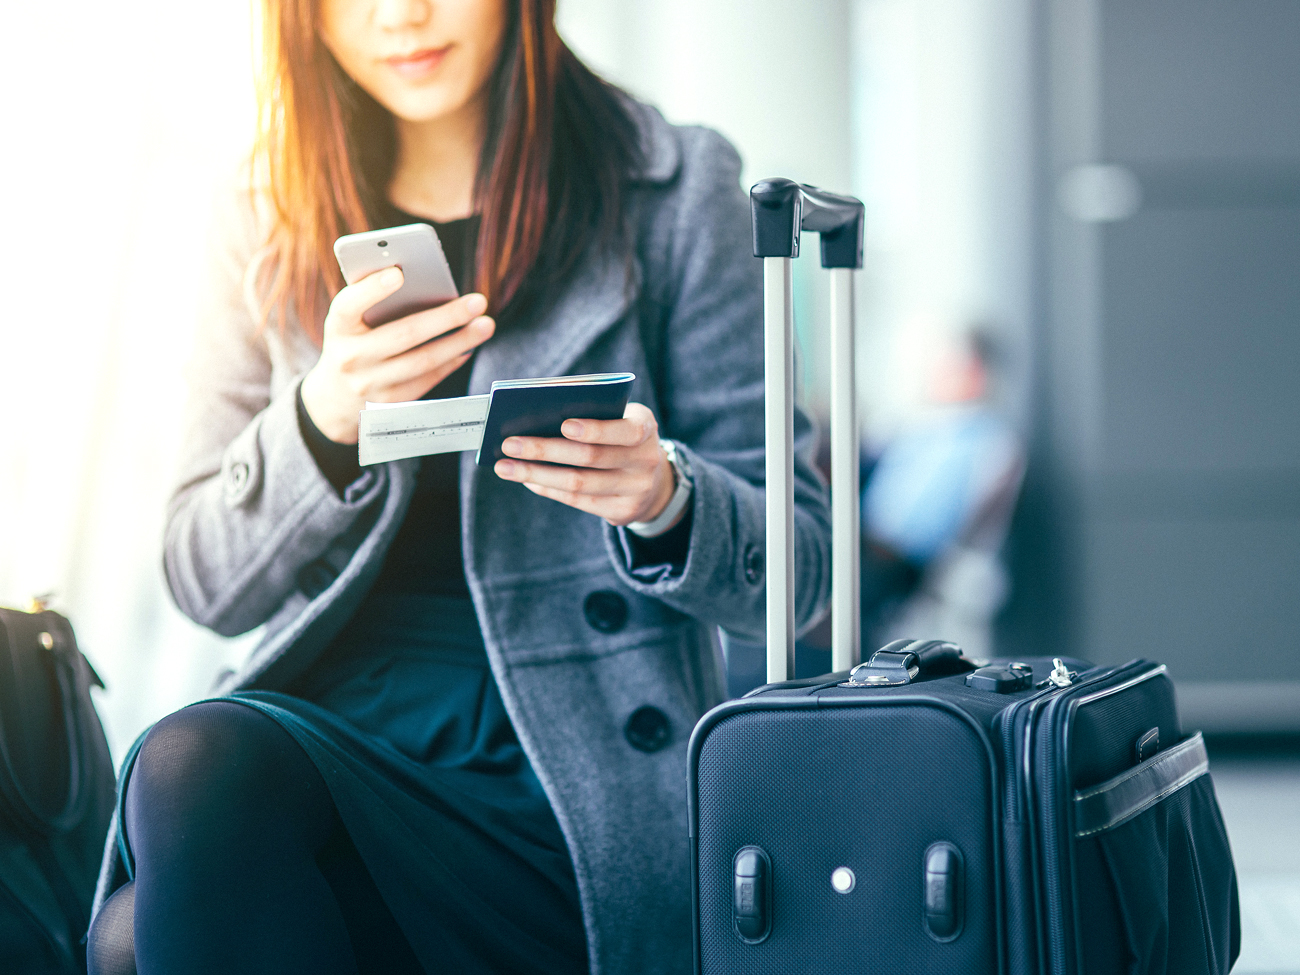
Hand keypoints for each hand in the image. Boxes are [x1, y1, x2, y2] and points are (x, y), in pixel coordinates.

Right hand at [300, 267, 494, 442]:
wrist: (334, 398)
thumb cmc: (351, 343)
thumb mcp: (349, 322)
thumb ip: (373, 302)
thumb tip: (419, 282)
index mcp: (338, 328)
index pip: (349, 306)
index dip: (372, 289)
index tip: (398, 273)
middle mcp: (351, 357)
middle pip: (404, 334)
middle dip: (446, 317)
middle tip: (478, 301)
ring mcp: (372, 384)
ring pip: (423, 361)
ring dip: (459, 342)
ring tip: (485, 325)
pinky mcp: (391, 404)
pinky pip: (428, 379)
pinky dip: (451, 361)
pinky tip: (468, 346)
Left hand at [493, 403, 678, 526]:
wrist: (653, 480)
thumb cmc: (621, 437)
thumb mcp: (619, 418)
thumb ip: (591, 411)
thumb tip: (539, 411)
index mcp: (645, 427)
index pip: (624, 430)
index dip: (595, 429)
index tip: (563, 425)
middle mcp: (646, 460)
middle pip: (591, 458)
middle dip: (545, 450)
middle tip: (509, 444)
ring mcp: (636, 490)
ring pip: (579, 483)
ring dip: (536, 474)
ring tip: (505, 466)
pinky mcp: (622, 511)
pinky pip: (577, 501)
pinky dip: (548, 488)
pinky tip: (526, 479)